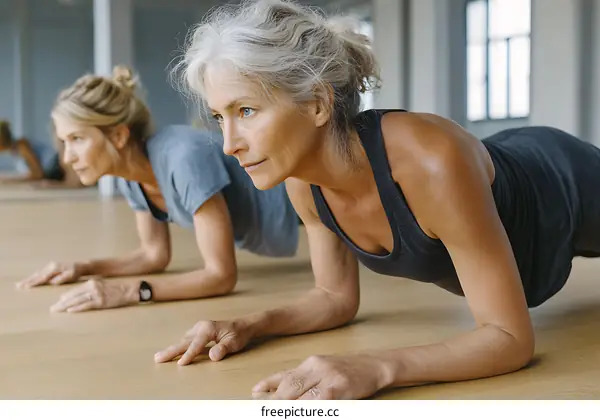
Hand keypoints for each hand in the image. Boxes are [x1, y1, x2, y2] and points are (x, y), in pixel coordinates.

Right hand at [16, 261, 84, 288]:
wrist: (81, 266)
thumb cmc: (76, 272)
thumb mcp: (71, 275)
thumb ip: (61, 278)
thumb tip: (52, 282)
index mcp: (54, 269)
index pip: (41, 277)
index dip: (33, 282)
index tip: (25, 287)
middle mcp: (50, 266)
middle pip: (37, 275)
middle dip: (27, 280)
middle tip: (18, 285)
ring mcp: (50, 266)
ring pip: (37, 273)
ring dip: (29, 278)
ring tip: (20, 283)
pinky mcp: (51, 267)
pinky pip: (40, 272)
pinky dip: (34, 276)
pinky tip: (30, 279)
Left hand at [49, 278, 136, 312]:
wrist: (128, 291)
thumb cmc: (115, 290)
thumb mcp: (100, 286)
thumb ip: (89, 290)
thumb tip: (76, 297)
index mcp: (91, 282)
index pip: (74, 290)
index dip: (65, 297)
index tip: (57, 302)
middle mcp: (92, 287)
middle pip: (73, 296)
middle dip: (61, 303)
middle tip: (52, 309)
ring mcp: (96, 294)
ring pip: (77, 300)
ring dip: (66, 306)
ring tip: (58, 310)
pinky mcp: (101, 302)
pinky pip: (86, 305)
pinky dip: (77, 308)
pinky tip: (70, 311)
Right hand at [154, 319, 253, 364]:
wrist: (243, 325)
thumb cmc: (239, 334)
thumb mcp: (234, 342)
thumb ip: (223, 349)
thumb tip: (212, 356)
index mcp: (208, 328)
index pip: (196, 344)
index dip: (189, 355)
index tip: (180, 364)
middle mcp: (200, 327)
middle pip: (184, 341)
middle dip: (171, 351)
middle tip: (157, 358)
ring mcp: (198, 329)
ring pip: (183, 341)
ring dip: (172, 349)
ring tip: (160, 357)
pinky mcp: (198, 332)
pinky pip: (186, 340)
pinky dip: (179, 347)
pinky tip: (173, 353)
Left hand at [252, 354, 393, 399]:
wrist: (375, 365)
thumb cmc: (348, 370)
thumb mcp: (323, 369)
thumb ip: (304, 378)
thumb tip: (279, 388)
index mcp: (310, 363)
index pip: (284, 375)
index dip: (267, 385)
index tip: (254, 393)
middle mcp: (317, 367)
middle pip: (289, 386)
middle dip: (273, 400)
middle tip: (261, 409)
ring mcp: (328, 376)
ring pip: (300, 394)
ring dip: (286, 406)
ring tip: (275, 412)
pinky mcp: (339, 388)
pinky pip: (317, 401)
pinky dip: (307, 408)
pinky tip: (301, 411)